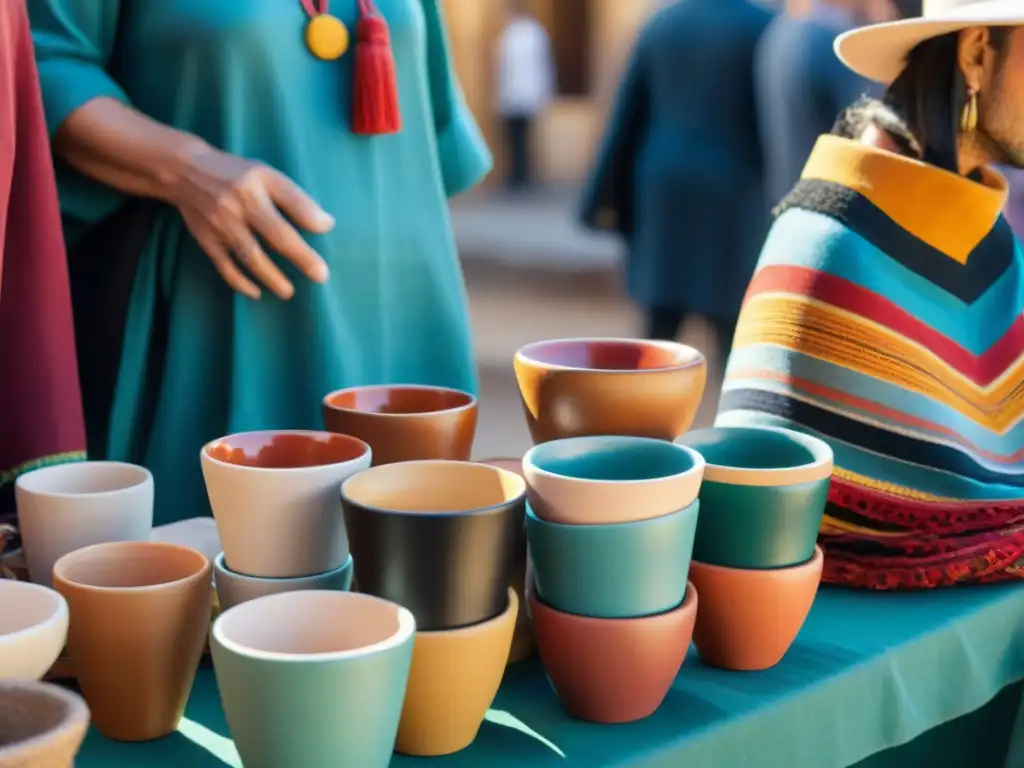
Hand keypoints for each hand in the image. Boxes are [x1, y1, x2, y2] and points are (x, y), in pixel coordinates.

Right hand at [169, 145, 333, 299]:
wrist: (184, 172)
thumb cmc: (237, 175)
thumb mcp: (266, 175)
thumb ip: (295, 199)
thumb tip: (326, 225)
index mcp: (257, 184)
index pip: (290, 201)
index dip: (310, 217)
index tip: (328, 229)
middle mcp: (239, 204)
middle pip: (275, 235)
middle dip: (300, 257)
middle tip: (321, 276)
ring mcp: (221, 225)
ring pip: (250, 256)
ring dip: (271, 277)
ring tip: (288, 292)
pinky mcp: (206, 239)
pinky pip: (225, 266)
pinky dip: (240, 282)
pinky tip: (256, 293)